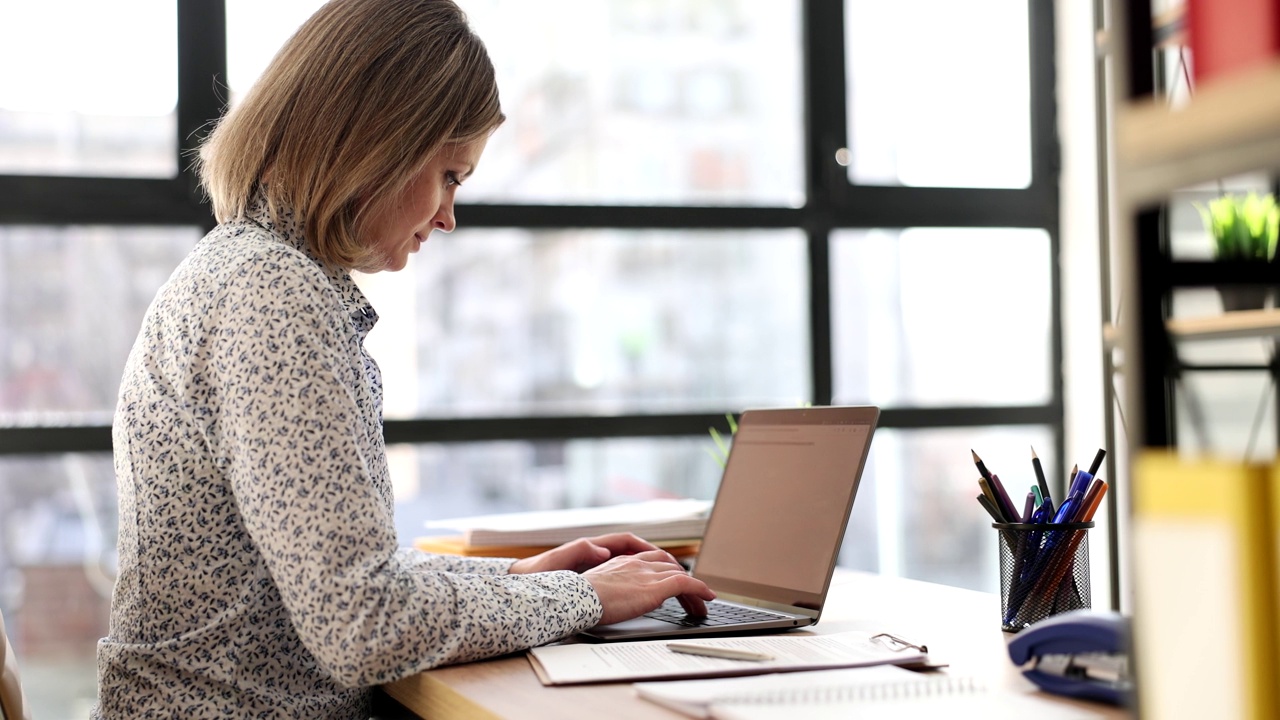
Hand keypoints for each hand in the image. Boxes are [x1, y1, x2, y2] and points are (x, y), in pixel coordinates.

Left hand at [508, 532, 669, 574]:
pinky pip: (625, 580)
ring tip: (675, 588)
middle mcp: (597, 555)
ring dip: (655, 575)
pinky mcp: (595, 581)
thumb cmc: (535, 573)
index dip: (649, 548)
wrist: (521, 583)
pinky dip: (640, 586)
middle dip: (661, 562)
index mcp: (591, 547)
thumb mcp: (555, 560)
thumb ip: (579, 551)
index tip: (666, 559)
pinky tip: (649, 598)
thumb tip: (602, 549)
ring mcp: (598, 568)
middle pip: (637, 554)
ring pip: (634, 568)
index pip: (628, 541)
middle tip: (681, 577)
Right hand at [582, 550, 714, 625]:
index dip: (666, 570)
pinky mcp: (655, 588)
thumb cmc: (580, 599)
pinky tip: (708, 598)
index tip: (673, 581)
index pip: (653, 560)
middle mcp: (637, 563)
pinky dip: (700, 589)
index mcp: (623, 561)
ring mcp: (647, 574)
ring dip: (694, 589)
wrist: (577, 599)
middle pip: (669, 565)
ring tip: (702, 604)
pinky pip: (686, 583)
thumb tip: (625, 596)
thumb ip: (614, 588)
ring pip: (680, 575)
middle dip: (683, 579)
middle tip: (691, 596)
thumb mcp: (599, 589)